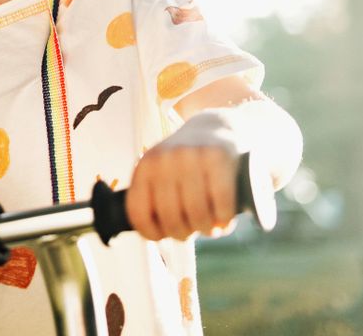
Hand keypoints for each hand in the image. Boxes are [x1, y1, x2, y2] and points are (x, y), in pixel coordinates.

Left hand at [126, 116, 240, 241]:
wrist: (212, 127)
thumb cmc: (185, 162)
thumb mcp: (159, 172)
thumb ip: (151, 197)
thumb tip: (151, 233)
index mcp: (144, 167)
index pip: (138, 212)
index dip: (151, 233)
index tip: (163, 235)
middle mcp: (164, 160)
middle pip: (171, 218)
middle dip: (183, 233)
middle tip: (192, 229)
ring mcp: (191, 157)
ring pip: (197, 215)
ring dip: (206, 228)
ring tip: (209, 223)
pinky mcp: (218, 159)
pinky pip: (221, 206)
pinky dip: (224, 219)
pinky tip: (223, 216)